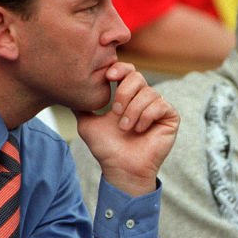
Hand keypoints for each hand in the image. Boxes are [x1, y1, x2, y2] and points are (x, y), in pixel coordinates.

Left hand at [74, 63, 179, 195]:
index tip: (108, 77)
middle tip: (115, 112)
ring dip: (133, 110)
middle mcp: (144, 99)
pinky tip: (140, 130)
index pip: (127, 71)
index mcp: (127, 96)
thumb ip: (80, 105)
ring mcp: (158, 107)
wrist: (121, 168)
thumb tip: (68, 91)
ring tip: (125, 128)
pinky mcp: (170, 117)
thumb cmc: (106, 148)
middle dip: (123, 93)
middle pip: (138, 77)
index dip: (119, 69)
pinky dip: (146, 116)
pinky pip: (161, 105)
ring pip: (149, 93)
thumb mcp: (87, 122)